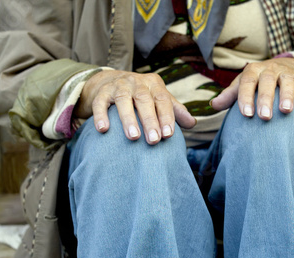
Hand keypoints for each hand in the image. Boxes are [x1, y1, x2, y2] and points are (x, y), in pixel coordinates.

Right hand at [74, 70, 195, 143]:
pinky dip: (101, 115)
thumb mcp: (160, 98)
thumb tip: (193, 124)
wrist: (112, 81)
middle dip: (150, 121)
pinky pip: (100, 103)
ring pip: (123, 101)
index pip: (163, 100)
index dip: (167, 117)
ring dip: (128, 119)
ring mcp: (118, 86)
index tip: (168, 135)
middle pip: (144, 100)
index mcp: (154, 84)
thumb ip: (176, 111)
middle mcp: (137, 83)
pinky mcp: (101, 93)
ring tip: (133, 137)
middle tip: (153, 141)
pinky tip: (103, 129)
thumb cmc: (142, 95)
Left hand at [210, 58, 293, 119]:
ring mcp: (287, 73)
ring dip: (287, 96)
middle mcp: (270, 70)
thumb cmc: (256, 82)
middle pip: (267, 82)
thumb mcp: (242, 85)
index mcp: (252, 71)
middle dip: (266, 99)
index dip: (246, 97)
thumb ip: (229, 96)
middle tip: (265, 117)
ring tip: (286, 111)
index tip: (246, 114)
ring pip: (287, 82)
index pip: (247, 82)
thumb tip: (213, 105)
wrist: (281, 67)